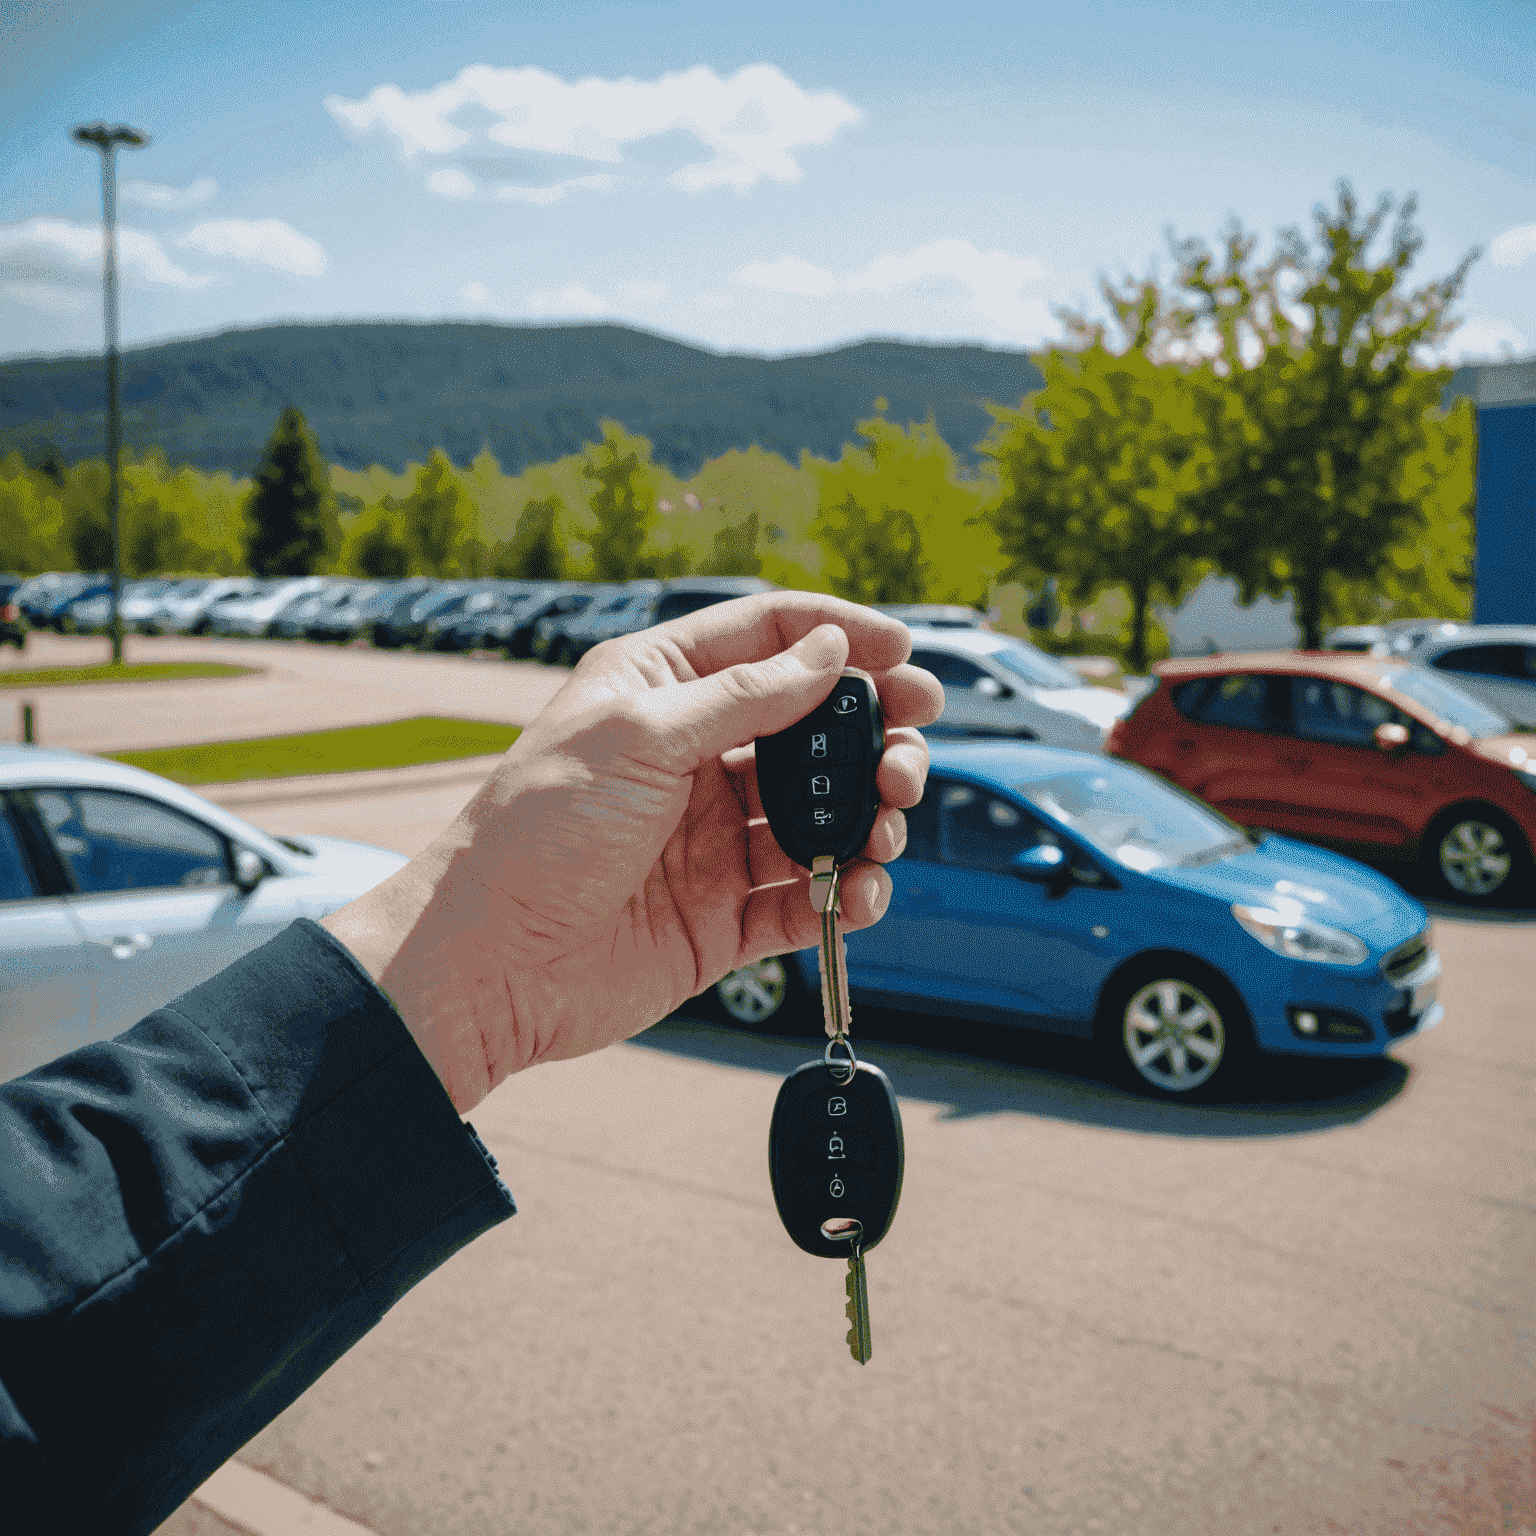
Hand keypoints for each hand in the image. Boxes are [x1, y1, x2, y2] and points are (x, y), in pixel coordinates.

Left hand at [323, 593, 942, 1110]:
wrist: (488, 965)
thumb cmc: (536, 832)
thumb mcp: (637, 737)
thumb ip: (744, 696)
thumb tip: (829, 651)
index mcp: (662, 691)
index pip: (770, 639)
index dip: (841, 637)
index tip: (905, 656)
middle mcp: (695, 758)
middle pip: (813, 729)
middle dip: (873, 735)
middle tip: (910, 754)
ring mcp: (713, 838)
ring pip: (822, 814)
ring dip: (869, 817)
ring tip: (886, 827)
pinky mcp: (725, 914)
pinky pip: (808, 896)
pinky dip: (847, 892)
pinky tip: (860, 890)